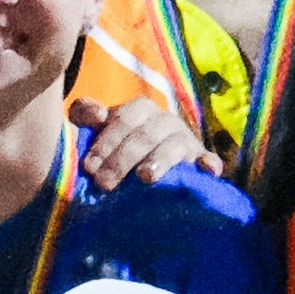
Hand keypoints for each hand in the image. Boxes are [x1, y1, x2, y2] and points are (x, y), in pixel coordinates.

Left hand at [72, 94, 204, 191]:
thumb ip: (85, 114)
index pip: (125, 118)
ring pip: (175, 145)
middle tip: (104, 183)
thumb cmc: (114, 149)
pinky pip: (208, 161)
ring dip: (160, 160)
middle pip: (147, 134)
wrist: (140, 175)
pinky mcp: (200, 162)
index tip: (89, 166)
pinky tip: (207, 171)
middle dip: (123, 159)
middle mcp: (165, 121)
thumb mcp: (96, 130)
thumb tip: (97, 113)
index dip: (106, 140)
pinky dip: (209, 164)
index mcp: (141, 110)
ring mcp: (185, 141)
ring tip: (145, 177)